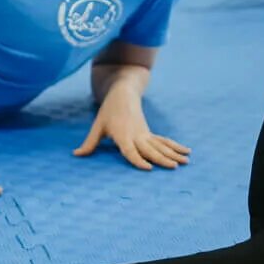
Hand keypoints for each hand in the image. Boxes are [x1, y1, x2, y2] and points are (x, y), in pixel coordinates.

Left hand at [73, 102, 189, 170]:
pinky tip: (186, 152)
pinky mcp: (150, 133)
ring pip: (161, 145)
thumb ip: (90, 143)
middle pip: (151, 149)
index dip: (138, 160)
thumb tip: (76, 154)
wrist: (123, 94)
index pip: (130, 151)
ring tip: (186, 161)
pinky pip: (164, 141)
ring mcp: (145, 134)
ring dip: (174, 153)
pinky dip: (175, 146)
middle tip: (174, 167)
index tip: (148, 168)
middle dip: (163, 159)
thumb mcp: (97, 126)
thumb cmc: (108, 112)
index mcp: (123, 135)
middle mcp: (137, 136)